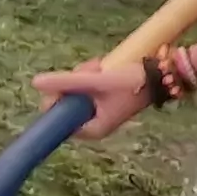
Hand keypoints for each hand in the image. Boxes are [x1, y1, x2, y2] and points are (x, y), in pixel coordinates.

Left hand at [32, 56, 158, 143]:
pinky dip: (90, 75)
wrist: (161, 76)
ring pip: (74, 91)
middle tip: (92, 69)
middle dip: (74, 82)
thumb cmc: (131, 84)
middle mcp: (91, 125)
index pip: (57, 117)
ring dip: (83, 75)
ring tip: (100, 65)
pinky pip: (84, 87)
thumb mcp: (97, 81)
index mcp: (90, 130)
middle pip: (65, 101)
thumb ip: (67, 82)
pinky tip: (101, 66)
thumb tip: (35, 82)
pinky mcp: (100, 100)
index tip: (70, 80)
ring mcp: (96, 112)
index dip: (58, 97)